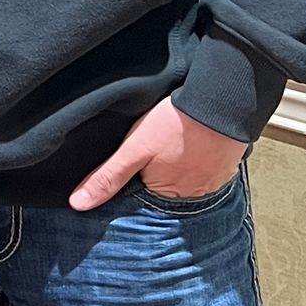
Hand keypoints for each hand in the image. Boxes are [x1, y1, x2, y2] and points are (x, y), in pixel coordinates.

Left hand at [70, 98, 247, 211]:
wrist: (220, 100)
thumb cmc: (176, 124)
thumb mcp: (134, 149)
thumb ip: (107, 177)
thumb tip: (78, 204)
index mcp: (167, 196)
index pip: (142, 198)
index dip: (135, 181)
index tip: (134, 165)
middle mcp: (192, 196)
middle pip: (165, 189)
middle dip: (158, 175)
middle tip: (158, 150)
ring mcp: (213, 181)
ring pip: (187, 179)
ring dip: (180, 168)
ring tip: (173, 146)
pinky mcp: (227, 165)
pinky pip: (207, 168)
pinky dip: (198, 159)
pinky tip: (193, 144)